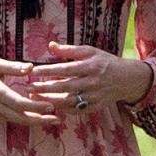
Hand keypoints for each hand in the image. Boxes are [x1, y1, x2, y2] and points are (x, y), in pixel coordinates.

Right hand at [0, 59, 61, 124]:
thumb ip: (12, 67)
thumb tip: (31, 68)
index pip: (20, 103)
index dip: (36, 107)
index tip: (51, 106)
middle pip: (21, 117)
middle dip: (40, 120)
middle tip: (57, 119)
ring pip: (16, 121)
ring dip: (34, 122)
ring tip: (50, 120)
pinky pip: (10, 120)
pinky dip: (23, 120)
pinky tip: (35, 117)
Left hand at [27, 42, 152, 113]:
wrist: (126, 79)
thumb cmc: (104, 62)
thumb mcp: (89, 51)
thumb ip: (69, 50)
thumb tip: (50, 45)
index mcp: (90, 66)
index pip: (66, 69)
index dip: (49, 70)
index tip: (33, 71)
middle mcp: (92, 82)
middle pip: (65, 87)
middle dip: (46, 88)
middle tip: (29, 88)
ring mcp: (94, 96)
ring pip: (69, 101)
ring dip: (51, 101)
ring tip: (35, 98)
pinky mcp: (95, 107)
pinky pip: (76, 110)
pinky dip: (63, 109)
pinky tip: (51, 106)